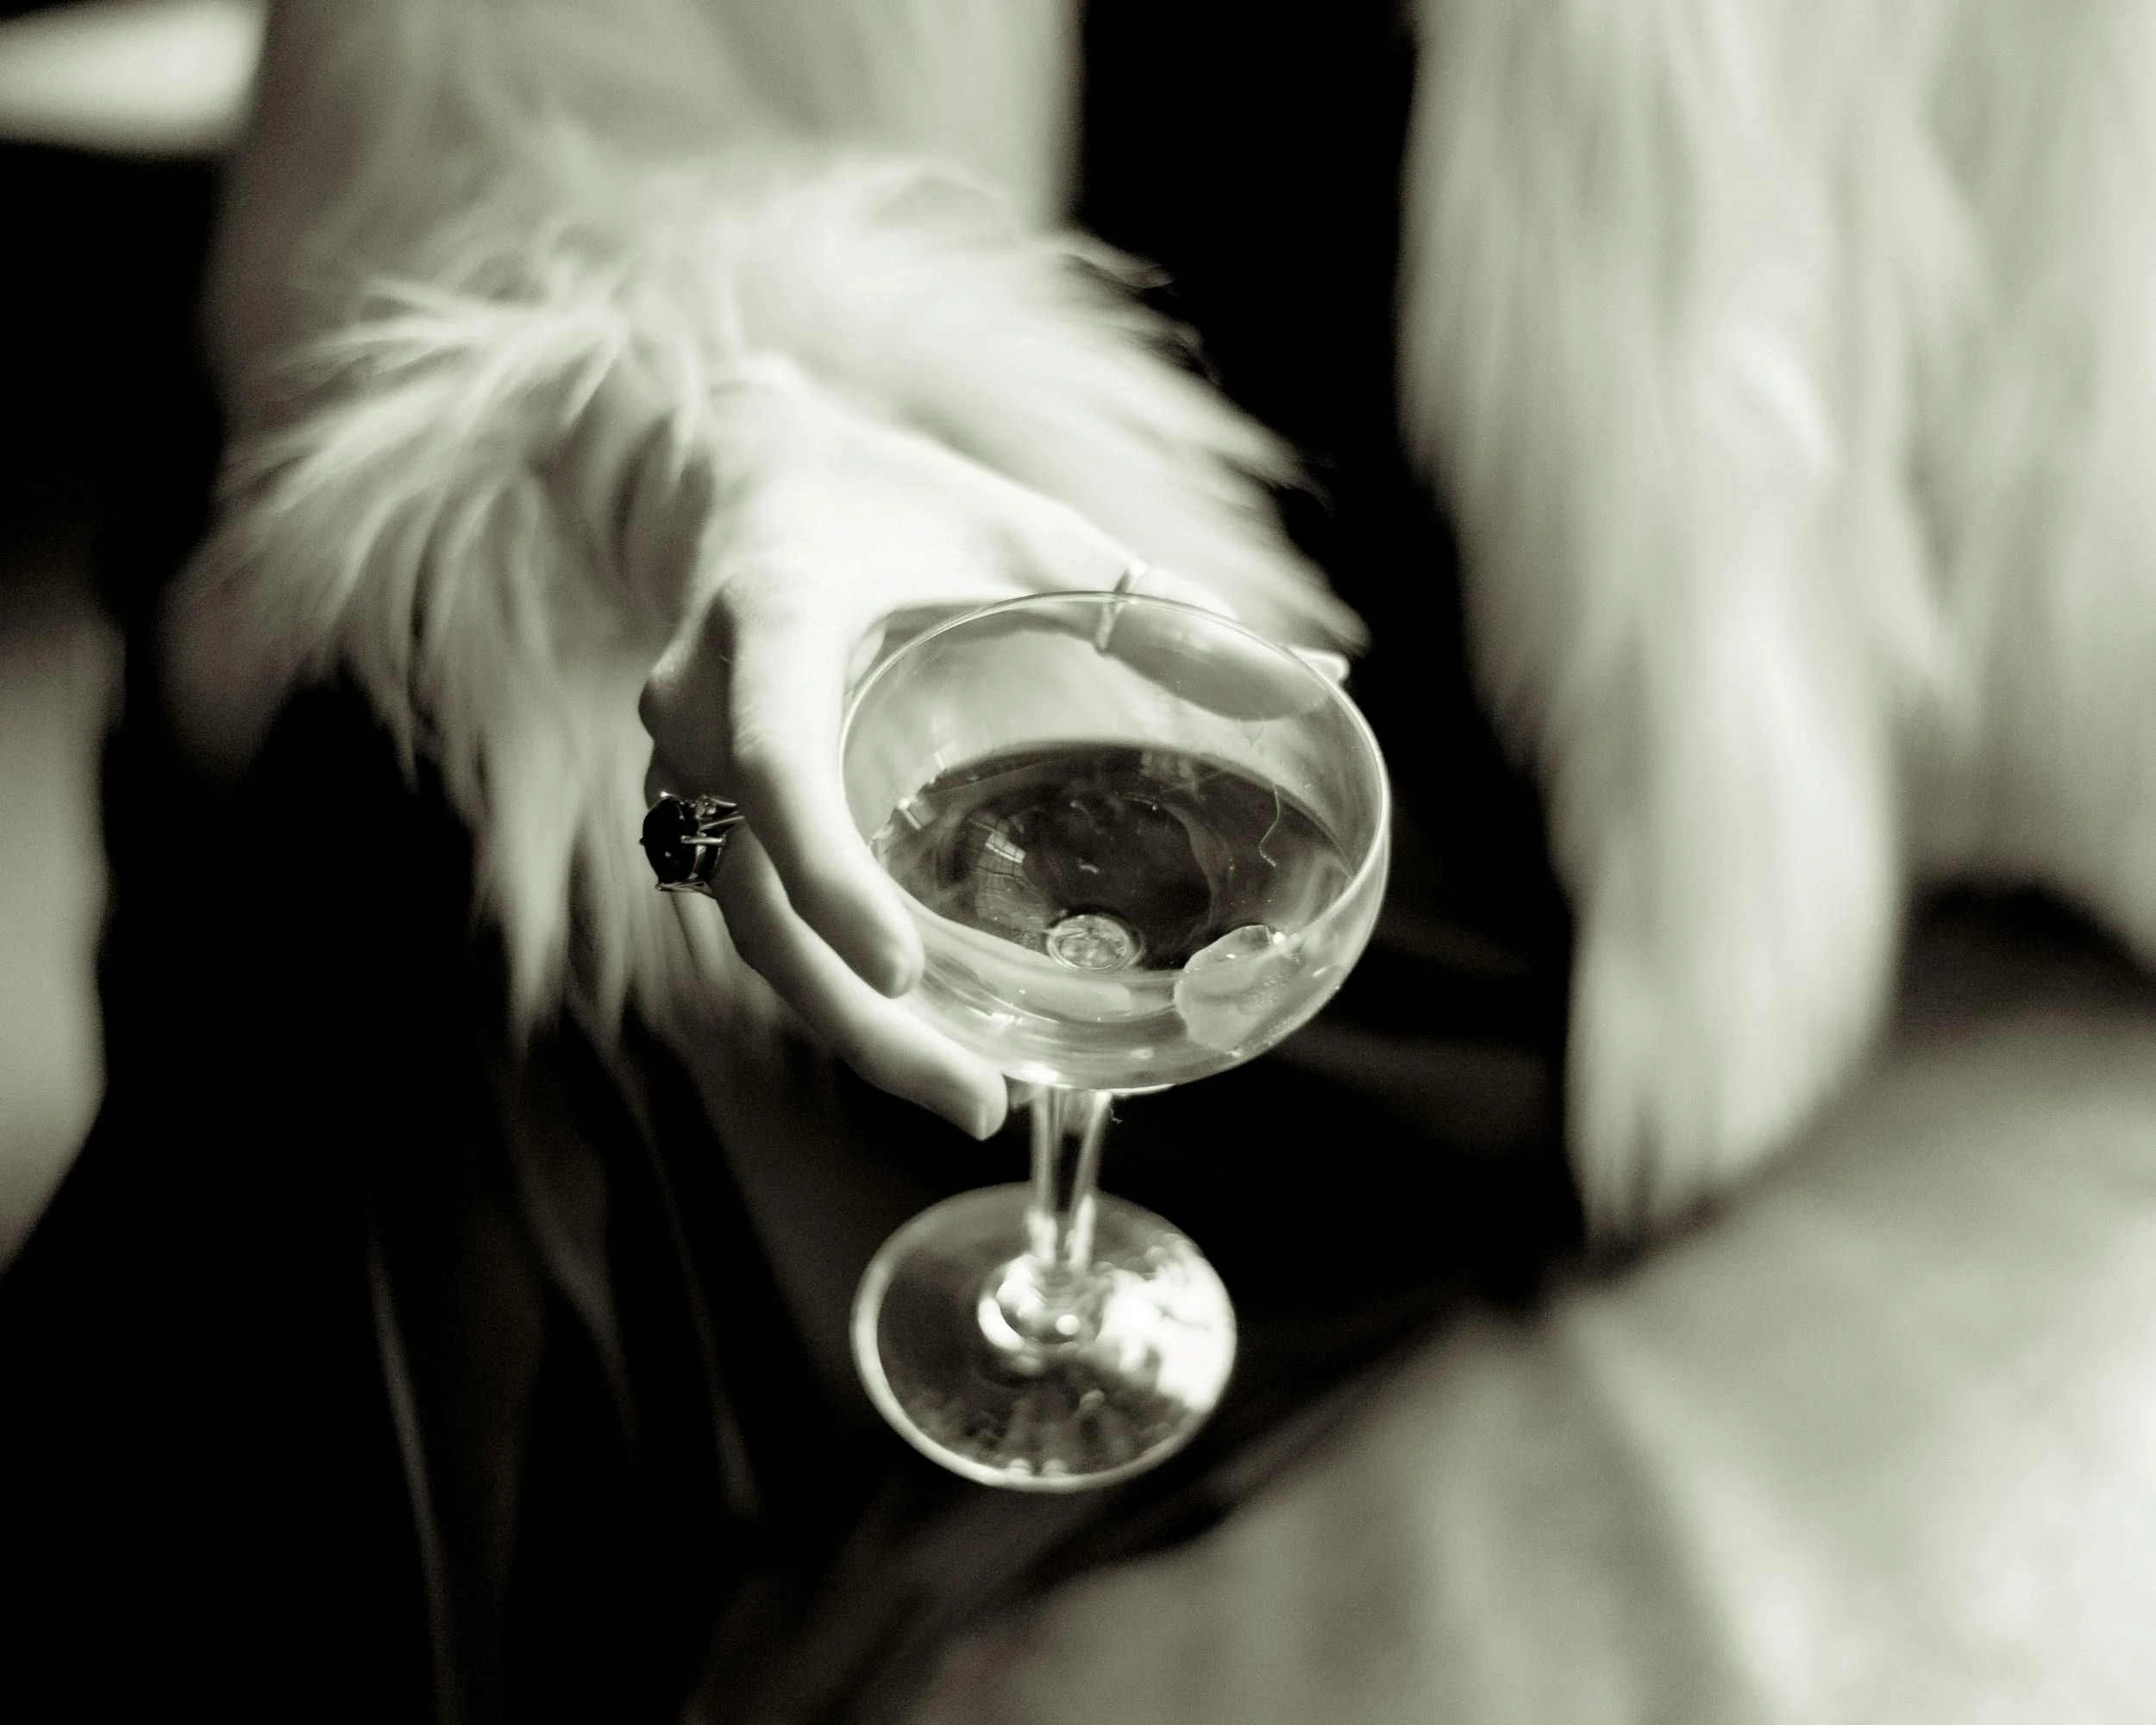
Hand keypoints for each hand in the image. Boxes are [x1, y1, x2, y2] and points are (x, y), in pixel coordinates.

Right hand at [570, 364, 1224, 1136]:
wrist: (746, 477)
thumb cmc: (892, 498)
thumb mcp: (1022, 530)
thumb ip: (1150, 603)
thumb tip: (1313, 678)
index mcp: (775, 618)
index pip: (777, 762)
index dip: (827, 874)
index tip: (905, 972)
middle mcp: (700, 704)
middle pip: (751, 897)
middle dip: (854, 1019)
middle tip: (978, 1104)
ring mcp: (677, 764)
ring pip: (742, 927)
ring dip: (844, 1024)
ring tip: (968, 1095)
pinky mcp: (692, 806)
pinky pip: (747, 912)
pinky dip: (825, 980)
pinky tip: (917, 1029)